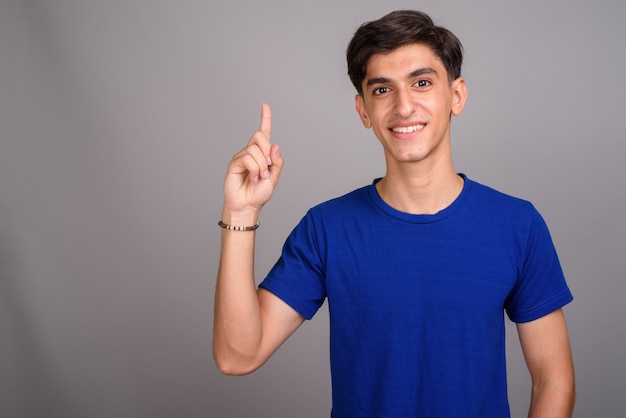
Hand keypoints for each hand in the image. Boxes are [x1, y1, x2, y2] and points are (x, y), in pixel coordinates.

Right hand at [222, 104, 283, 221]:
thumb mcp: (274, 178)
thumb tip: (275, 145)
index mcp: (262, 153)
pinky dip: (254, 169)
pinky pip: (247, 158)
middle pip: (260, 136)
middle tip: (266, 169)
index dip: (265, 118)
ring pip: (255, 149)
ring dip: (261, 165)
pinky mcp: (234, 163)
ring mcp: (242, 156)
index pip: (264, 132)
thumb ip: (277, 162)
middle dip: (267, 152)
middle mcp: (251, 152)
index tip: (265, 105)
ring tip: (258, 177)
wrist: (248, 206)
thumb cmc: (259, 193)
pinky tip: (251, 178)